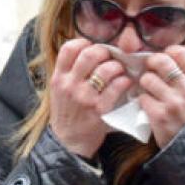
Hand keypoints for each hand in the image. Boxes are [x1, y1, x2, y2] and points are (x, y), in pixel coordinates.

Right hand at [49, 38, 133, 157]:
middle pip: (90, 54)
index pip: (69, 48)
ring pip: (106, 69)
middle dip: (104, 51)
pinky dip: (125, 81)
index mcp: (58, 78)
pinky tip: (125, 83)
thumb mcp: (59, 90)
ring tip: (119, 71)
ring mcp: (85, 97)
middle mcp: (70, 85)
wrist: (68, 141)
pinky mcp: (100, 109)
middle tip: (109, 57)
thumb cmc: (67, 113)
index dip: (83, 43)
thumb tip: (87, 49)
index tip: (90, 47)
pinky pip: (117, 86)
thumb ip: (68, 72)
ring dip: (117, 66)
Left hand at [138, 46, 184, 146]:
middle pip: (161, 61)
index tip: (164, 58)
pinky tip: (148, 106)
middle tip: (149, 70)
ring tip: (149, 91)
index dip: (168, 52)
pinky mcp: (159, 115)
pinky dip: (142, 101)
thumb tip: (166, 57)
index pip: (182, 52)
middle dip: (151, 64)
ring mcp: (172, 102)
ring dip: (144, 84)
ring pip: (147, 79)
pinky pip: (142, 98)